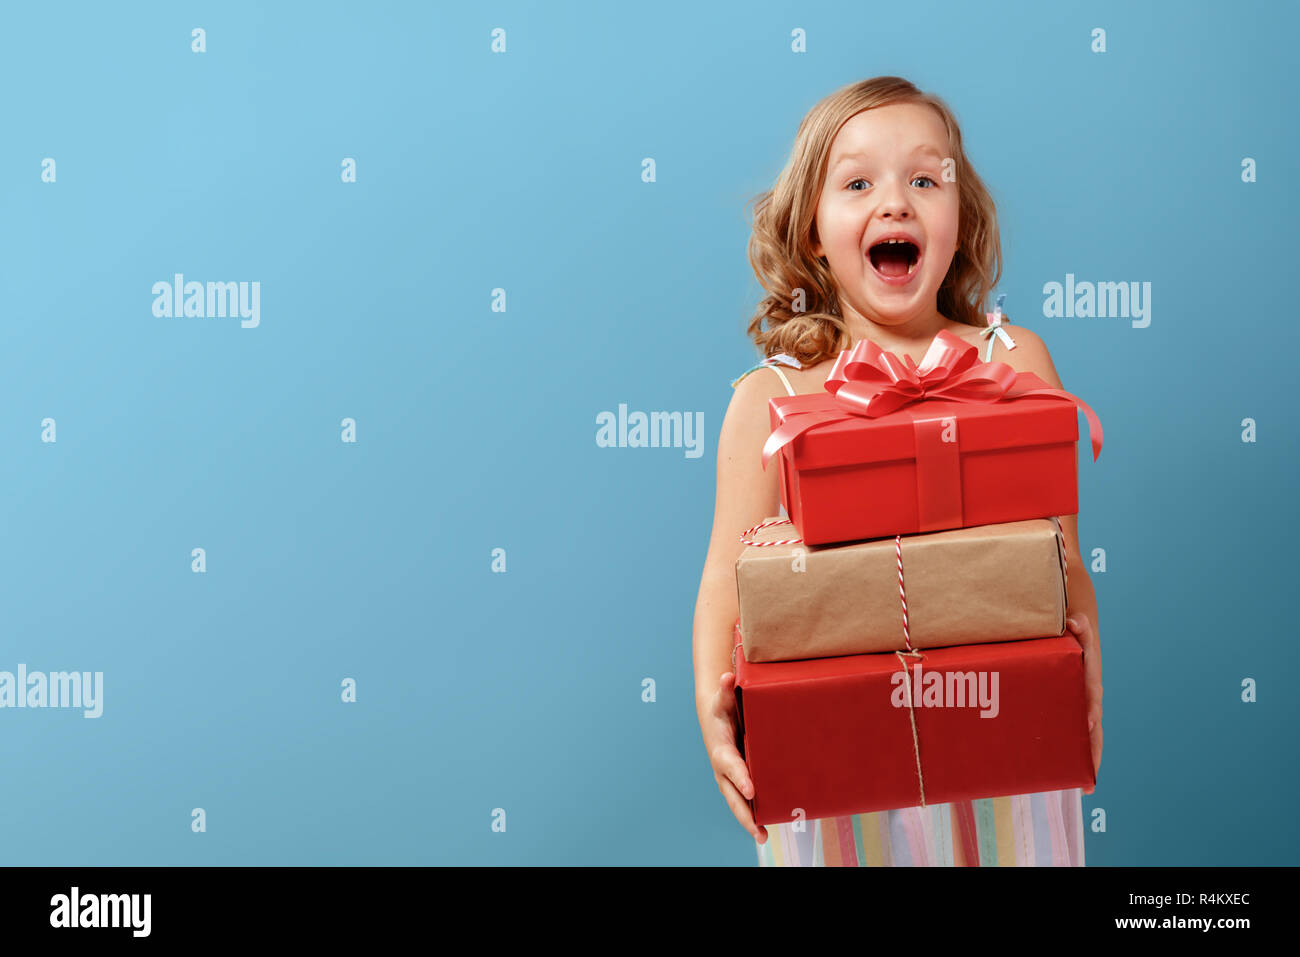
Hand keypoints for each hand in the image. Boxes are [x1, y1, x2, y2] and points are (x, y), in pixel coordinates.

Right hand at [704, 671, 767, 843]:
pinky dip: (756, 815)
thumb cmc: (722, 708)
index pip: (730, 765)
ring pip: (739, 803)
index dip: (740, 777)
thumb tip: (727, 678)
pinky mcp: (741, 781)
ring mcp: (731, 778)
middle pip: (732, 795)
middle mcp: (724, 769)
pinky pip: (747, 801)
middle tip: (757, 829)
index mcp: (721, 749)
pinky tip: (770, 826)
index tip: (752, 790)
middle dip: (744, 813)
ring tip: (764, 837)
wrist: (717, 719)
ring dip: (750, 821)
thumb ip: (726, 689)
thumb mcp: (722, 698)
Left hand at [1065, 613, 1102, 793]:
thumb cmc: (1073, 631)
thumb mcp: (1076, 626)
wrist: (1077, 632)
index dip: (1091, 708)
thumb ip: (1077, 624)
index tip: (1088, 722)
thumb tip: (1075, 621)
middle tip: (1089, 776)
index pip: (1092, 696)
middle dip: (1093, 752)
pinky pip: (1076, 735)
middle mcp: (1091, 697)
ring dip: (1088, 760)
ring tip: (1084, 787)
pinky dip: (1078, 754)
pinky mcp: (1074, 712)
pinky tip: (1073, 778)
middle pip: (1095, 728)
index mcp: (1090, 679)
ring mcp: (1084, 707)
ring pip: (1089, 738)